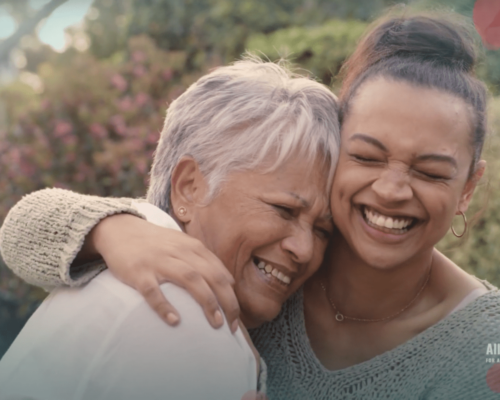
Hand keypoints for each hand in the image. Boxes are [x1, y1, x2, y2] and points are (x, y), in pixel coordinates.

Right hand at [88, 213, 239, 331]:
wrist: (120, 229)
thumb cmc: (157, 243)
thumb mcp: (184, 245)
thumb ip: (205, 260)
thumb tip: (229, 281)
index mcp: (193, 248)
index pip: (220, 273)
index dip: (232, 296)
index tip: (236, 318)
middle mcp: (180, 253)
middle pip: (211, 277)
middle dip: (226, 302)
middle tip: (231, 326)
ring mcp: (159, 261)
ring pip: (190, 279)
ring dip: (206, 302)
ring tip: (215, 323)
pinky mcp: (139, 272)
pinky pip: (153, 291)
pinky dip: (164, 306)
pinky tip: (175, 321)